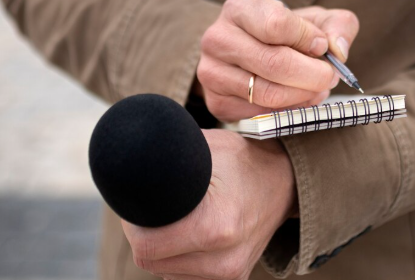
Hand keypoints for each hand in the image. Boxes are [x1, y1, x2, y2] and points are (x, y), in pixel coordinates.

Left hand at [122, 129, 295, 279]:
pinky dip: (179, 260)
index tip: (136, 206)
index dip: (132, 225)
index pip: (146, 247)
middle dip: (144, 236)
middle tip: (152, 210)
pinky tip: (189, 236)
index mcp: (216, 226)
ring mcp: (231, 273)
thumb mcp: (204, 148)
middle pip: (152, 263)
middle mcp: (225, 259)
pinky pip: (186, 278)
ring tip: (176, 220)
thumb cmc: (241, 160)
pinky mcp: (235, 279)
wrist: (284, 181)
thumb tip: (129, 156)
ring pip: (166, 273)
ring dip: (162, 251)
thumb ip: (167, 155)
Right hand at [196, 0, 359, 121]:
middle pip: (274, 63)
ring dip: (304, 95)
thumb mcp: (314, 20)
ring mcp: (212, 72)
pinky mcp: (216, 102)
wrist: (250, 54)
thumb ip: (336, 26)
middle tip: (330, 76)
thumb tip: (337, 50)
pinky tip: (298, 100)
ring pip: (268, 93)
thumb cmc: (286, 34)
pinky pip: (261, 114)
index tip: (322, 47)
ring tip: (317, 88)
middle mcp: (218, 38)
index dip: (307, 38)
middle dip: (313, 74)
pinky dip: (289, 111)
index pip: (277, 24)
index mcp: (240, 8)